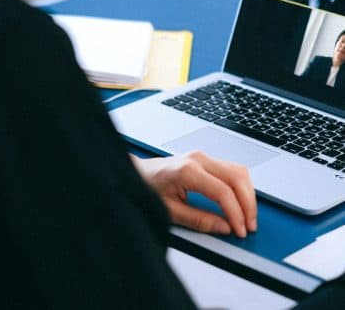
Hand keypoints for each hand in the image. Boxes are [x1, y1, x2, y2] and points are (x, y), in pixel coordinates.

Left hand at [131, 151, 256, 237]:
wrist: (137, 173)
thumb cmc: (148, 188)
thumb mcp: (170, 211)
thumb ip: (199, 220)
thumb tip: (224, 227)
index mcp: (188, 170)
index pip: (223, 191)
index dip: (236, 213)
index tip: (240, 230)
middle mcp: (198, 159)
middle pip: (237, 178)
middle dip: (248, 204)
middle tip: (249, 225)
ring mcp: (203, 156)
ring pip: (239, 171)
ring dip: (247, 194)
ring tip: (247, 216)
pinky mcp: (205, 159)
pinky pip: (232, 169)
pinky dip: (241, 186)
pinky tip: (240, 202)